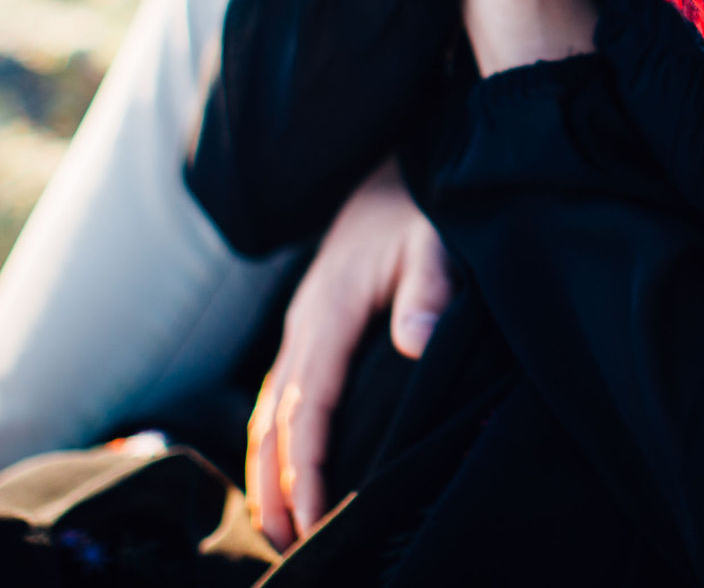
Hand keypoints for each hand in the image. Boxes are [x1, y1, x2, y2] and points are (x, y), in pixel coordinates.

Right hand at [245, 159, 451, 549]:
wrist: (394, 159)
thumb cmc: (419, 205)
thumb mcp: (433, 242)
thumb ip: (426, 292)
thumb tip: (415, 345)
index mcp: (326, 313)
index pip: (308, 410)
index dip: (308, 470)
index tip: (317, 520)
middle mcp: (304, 323)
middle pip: (276, 420)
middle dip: (276, 485)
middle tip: (290, 544)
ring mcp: (303, 322)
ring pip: (273, 408)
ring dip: (270, 466)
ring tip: (281, 523)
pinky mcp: (313, 320)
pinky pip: (286, 388)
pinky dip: (278, 434)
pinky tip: (287, 462)